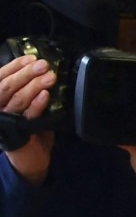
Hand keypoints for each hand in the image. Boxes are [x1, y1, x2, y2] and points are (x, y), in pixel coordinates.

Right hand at [0, 56, 56, 183]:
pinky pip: (28, 115)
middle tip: (43, 64)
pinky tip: (45, 95)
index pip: (0, 78)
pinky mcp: (19, 133)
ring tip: (50, 77)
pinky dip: (37, 104)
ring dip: (34, 85)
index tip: (31, 58)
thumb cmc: (28, 127)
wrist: (31, 157)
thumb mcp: (24, 106)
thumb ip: (26, 90)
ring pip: (17, 99)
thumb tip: (39, 70)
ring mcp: (6, 121)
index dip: (14, 67)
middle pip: (7, 86)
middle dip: (25, 73)